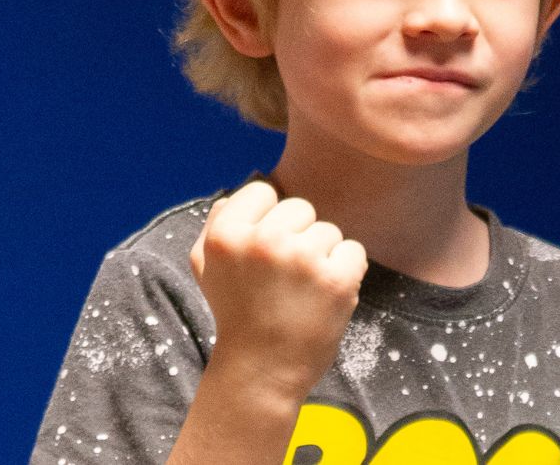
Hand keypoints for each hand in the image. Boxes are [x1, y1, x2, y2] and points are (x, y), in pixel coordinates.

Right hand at [189, 182, 367, 401]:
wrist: (261, 370)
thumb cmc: (235, 314)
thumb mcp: (205, 268)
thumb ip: (215, 226)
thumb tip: (235, 198)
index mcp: (226, 235)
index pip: (263, 190)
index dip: (267, 218)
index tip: (264, 250)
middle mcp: (262, 241)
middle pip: (300, 207)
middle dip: (297, 236)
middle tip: (285, 276)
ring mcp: (302, 259)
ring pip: (329, 231)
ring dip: (322, 256)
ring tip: (303, 290)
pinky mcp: (336, 280)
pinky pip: (354, 251)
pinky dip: (347, 271)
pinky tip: (325, 295)